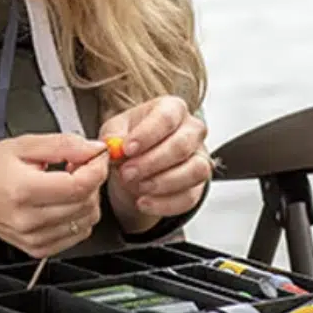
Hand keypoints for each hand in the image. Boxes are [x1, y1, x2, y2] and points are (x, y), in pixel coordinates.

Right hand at [0, 134, 108, 257]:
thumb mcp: (23, 145)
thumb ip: (63, 144)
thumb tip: (94, 149)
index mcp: (23, 191)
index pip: (79, 186)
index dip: (96, 168)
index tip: (95, 155)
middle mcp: (29, 220)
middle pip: (86, 203)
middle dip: (91, 180)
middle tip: (76, 165)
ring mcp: (34, 238)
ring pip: (87, 220)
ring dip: (86, 198)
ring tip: (66, 182)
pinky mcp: (38, 249)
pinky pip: (78, 234)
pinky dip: (78, 215)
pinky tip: (61, 201)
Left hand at [100, 96, 211, 232]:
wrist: (138, 163)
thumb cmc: (131, 139)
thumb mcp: (115, 131)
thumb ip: (112, 137)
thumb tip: (112, 145)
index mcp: (172, 108)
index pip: (166, 117)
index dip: (147, 134)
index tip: (127, 149)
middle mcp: (192, 130)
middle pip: (182, 145)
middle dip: (152, 162)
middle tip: (127, 173)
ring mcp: (200, 158)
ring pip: (194, 171)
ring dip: (162, 183)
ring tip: (137, 188)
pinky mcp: (199, 185)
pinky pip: (190, 197)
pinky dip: (165, 204)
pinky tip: (144, 202)